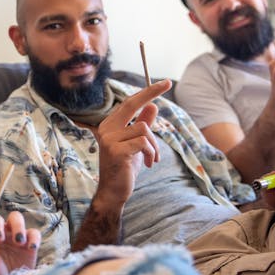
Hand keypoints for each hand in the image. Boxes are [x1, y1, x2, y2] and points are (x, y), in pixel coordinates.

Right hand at [93, 79, 170, 206]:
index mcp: (110, 124)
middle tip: (168, 82)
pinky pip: (143, 143)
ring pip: (144, 129)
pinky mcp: (116, 150)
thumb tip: (153, 106)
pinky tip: (148, 164)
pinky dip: (151, 153)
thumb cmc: (125, 168)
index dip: (147, 92)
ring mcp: (109, 138)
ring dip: (154, 145)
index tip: (165, 82)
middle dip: (152, 93)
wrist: (114, 192)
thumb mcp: (137, 144)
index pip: (130, 103)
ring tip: (152, 158)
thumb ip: (142, 124)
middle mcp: (107, 128)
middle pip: (133, 104)